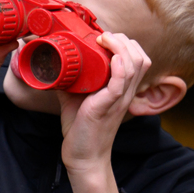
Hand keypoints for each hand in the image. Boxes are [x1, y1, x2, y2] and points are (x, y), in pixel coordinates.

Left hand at [57, 31, 149, 169]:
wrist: (83, 156)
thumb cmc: (81, 128)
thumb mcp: (76, 98)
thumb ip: (70, 80)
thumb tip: (53, 63)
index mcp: (121, 88)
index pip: (137, 58)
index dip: (125, 43)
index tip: (104, 36)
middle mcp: (125, 92)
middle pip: (140, 57)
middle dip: (124, 41)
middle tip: (103, 36)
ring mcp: (119, 99)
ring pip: (134, 65)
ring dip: (121, 47)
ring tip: (105, 40)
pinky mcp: (108, 106)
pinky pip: (120, 83)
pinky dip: (119, 67)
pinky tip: (113, 57)